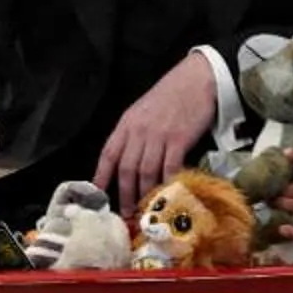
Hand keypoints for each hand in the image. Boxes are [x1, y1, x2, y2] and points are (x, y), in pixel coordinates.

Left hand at [94, 51, 217, 217]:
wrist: (196, 79)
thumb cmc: (169, 96)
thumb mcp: (142, 111)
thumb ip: (133, 134)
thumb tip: (127, 163)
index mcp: (126, 124)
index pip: (108, 154)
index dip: (101, 176)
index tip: (97, 194)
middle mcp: (139, 131)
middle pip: (127, 169)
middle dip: (125, 194)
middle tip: (127, 214)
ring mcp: (159, 136)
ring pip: (146, 172)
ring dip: (144, 194)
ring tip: (145, 211)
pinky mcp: (180, 139)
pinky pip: (170, 167)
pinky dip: (167, 184)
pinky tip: (167, 195)